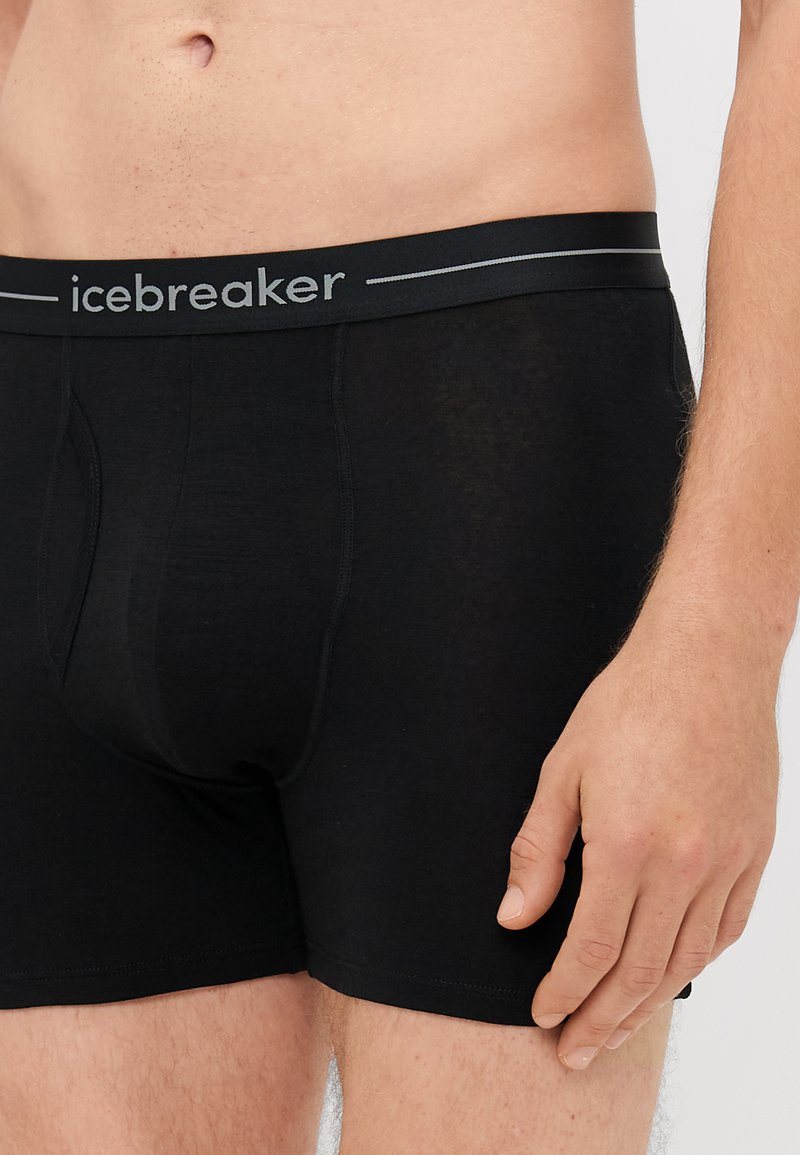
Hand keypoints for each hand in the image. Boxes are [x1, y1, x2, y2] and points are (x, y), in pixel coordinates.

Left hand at [495, 610, 779, 1069]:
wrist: (708, 658)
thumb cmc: (629, 703)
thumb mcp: (562, 770)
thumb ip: (538, 852)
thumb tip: (514, 918)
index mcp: (630, 844)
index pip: (593, 948)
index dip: (565, 991)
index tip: (543, 1015)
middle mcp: (686, 864)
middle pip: (641, 971)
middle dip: (603, 1020)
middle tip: (575, 1053)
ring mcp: (728, 860)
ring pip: (687, 960)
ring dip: (648, 1005)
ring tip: (617, 1030)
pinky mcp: (755, 850)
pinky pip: (726, 929)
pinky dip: (694, 962)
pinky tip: (669, 976)